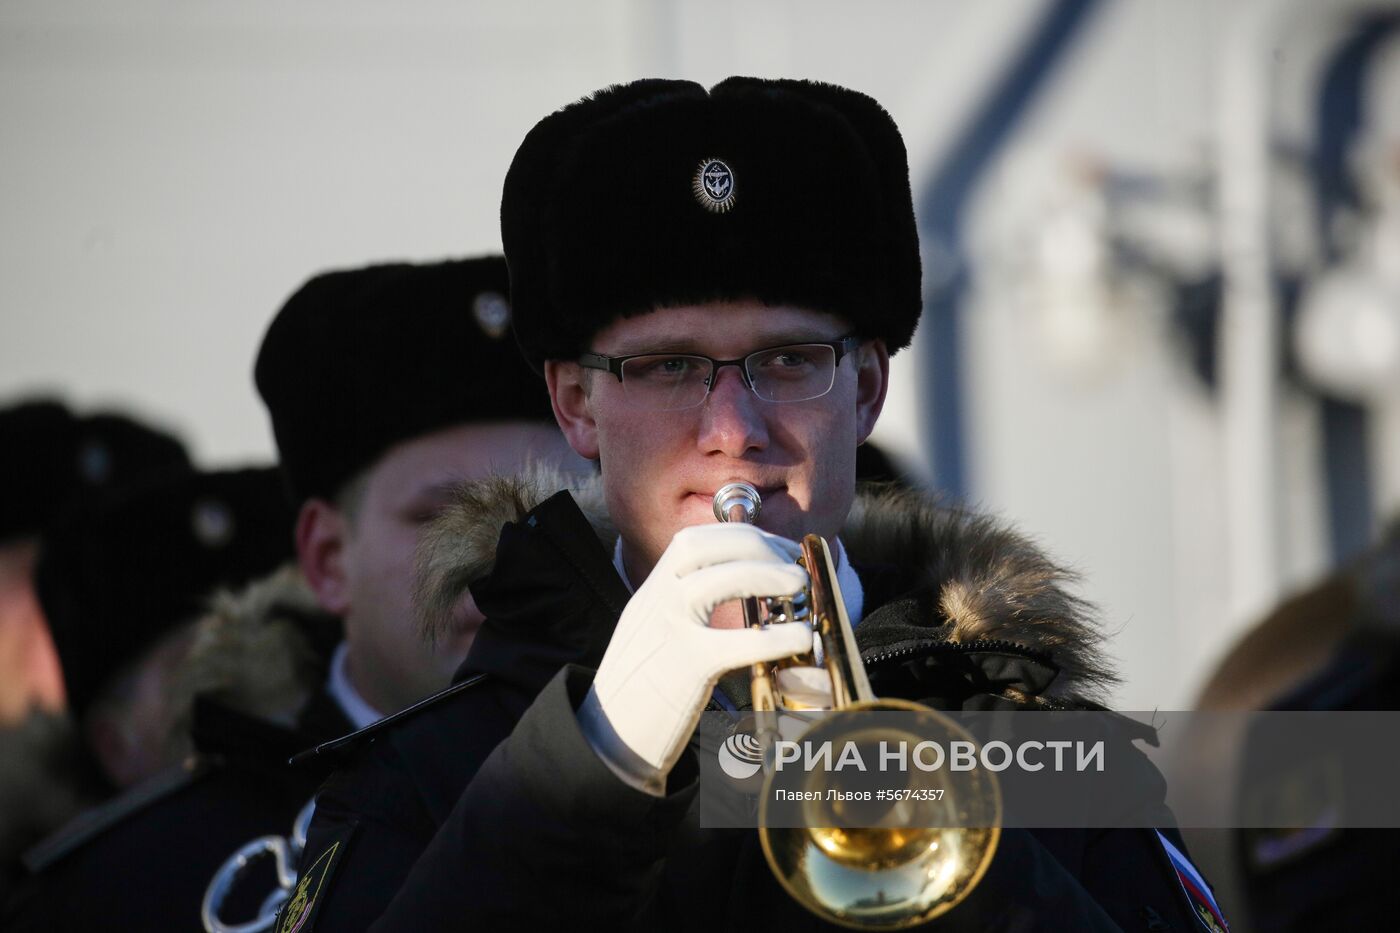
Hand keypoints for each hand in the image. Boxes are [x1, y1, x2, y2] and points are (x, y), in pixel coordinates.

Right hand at [590, 523, 812, 775]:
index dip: (742, 536)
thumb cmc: (640, 692)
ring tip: (799, 586)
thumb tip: (739, 595)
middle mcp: (654, 600)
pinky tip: (800, 638)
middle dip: (759, 546)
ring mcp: (667, 629)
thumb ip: (685, 608)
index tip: (779, 551)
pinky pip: (737, 642)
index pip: (694, 540)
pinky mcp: (686, 668)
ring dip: (768, 574)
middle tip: (796, 568)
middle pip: (707, 547)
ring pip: (719, 579)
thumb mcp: (654, 633)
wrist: (606, 739)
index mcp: (650, 591)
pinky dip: (776, 636)